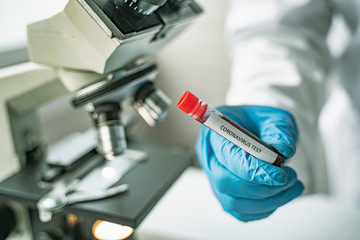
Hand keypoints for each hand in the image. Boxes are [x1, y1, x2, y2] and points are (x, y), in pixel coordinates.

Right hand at [195, 105, 303, 221]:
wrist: (258, 131)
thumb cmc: (260, 123)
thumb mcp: (273, 116)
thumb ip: (278, 130)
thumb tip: (283, 150)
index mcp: (215, 133)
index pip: (227, 157)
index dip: (253, 170)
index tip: (280, 175)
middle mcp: (210, 158)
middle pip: (225, 183)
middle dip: (261, 187)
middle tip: (289, 178)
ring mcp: (215, 180)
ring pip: (234, 202)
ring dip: (268, 200)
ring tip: (292, 185)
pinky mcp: (225, 196)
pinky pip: (242, 213)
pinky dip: (265, 208)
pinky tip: (281, 194)